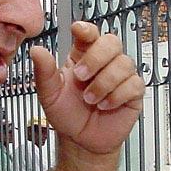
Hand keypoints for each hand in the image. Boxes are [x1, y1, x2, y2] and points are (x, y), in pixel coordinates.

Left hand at [30, 22, 143, 154]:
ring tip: (90, 99)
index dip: (86, 29)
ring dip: (104, 83)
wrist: (80, 141)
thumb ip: (44, 72)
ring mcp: (121, 76)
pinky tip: (105, 105)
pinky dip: (117, 96)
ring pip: (124, 63)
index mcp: (83, 56)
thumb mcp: (49, 94)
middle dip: (96, 58)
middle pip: (111, 42)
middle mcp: (104, 62)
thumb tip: (36, 50)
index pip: (89, 34)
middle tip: (81, 76)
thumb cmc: (67, 114)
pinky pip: (134, 84)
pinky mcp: (133, 93)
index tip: (78, 30)